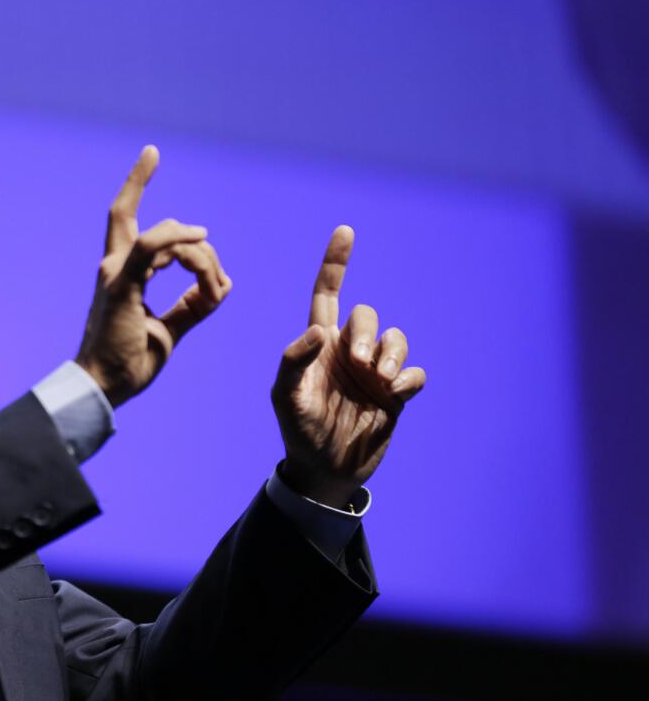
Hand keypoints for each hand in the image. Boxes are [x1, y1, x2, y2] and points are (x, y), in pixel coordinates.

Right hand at [75, 145, 232, 407]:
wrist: (105, 388)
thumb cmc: (129, 363)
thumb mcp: (169, 331)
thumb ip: (192, 306)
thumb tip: (221, 286)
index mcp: (123, 274)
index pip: (127, 216)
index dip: (137, 182)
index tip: (152, 153)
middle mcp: (114, 266)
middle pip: (154, 225)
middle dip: (194, 242)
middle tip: (213, 286)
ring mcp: (115, 273)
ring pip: (164, 236)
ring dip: (200, 258)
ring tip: (212, 293)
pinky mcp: (121, 285)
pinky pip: (151, 248)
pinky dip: (179, 243)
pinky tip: (203, 249)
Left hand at [271, 225, 425, 508]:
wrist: (324, 469)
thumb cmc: (298, 429)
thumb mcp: (286, 397)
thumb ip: (295, 361)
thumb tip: (321, 333)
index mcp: (319, 345)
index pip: (327, 295)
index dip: (335, 264)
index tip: (345, 232)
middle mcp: (348, 351)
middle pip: (366, 314)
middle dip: (365, 331)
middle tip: (356, 362)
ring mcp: (373, 372)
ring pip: (394, 338)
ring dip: (390, 353)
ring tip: (379, 377)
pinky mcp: (396, 395)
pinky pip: (415, 373)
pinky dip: (408, 378)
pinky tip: (395, 394)